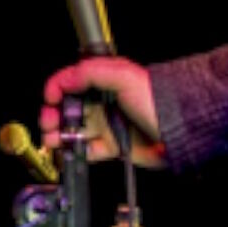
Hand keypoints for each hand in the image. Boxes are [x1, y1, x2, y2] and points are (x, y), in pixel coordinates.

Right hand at [39, 56, 165, 166]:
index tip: (50, 100)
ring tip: (53, 140)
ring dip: (59, 134)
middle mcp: (102, 102)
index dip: (56, 88)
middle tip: (48, 123)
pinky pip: (87, 150)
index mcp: (104, 81)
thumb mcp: (124, 76)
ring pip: (73, 129)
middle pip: (67, 107)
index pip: (71, 81)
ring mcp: (107, 124)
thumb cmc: (157, 99)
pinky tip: (68, 153)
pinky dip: (74, 152)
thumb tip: (66, 79)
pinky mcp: (112, 146)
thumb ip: (92, 73)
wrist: (179, 131)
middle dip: (52, 114)